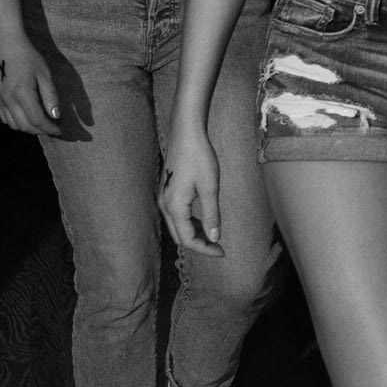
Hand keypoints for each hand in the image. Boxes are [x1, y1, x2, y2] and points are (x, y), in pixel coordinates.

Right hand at [0, 43, 66, 136]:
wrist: (5, 45)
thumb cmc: (28, 57)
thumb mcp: (44, 74)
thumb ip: (50, 96)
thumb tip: (56, 116)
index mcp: (22, 94)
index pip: (37, 120)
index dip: (50, 128)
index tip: (60, 131)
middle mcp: (8, 100)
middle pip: (25, 126)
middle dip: (41, 131)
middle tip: (53, 129)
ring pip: (14, 125)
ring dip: (29, 128)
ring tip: (41, 124)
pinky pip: (5, 119)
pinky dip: (17, 123)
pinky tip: (26, 118)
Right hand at [158, 125, 223, 255]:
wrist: (186, 134)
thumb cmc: (199, 158)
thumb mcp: (210, 187)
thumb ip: (212, 215)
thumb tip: (215, 238)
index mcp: (174, 207)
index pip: (188, 239)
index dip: (205, 249)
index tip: (222, 252)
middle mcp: (164, 206)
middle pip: (180, 236)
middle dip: (199, 244)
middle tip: (219, 247)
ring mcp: (164, 199)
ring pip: (178, 226)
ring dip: (195, 234)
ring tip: (214, 235)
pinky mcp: (167, 192)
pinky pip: (177, 215)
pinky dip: (190, 223)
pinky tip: (204, 221)